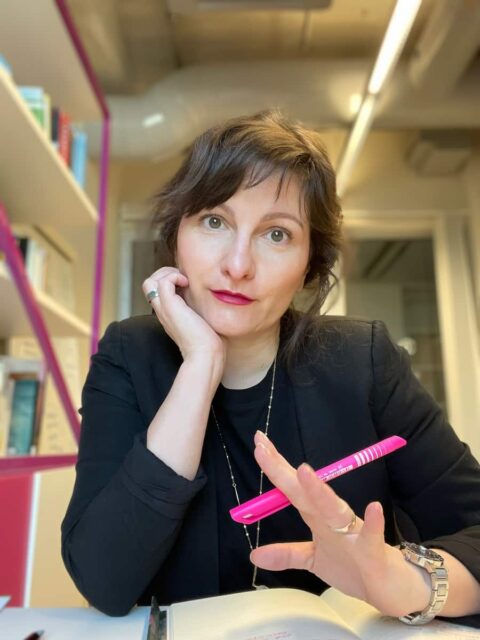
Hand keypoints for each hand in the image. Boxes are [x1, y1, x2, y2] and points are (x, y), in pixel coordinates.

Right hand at [142, 267, 225, 366]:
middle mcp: (162, 311)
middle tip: (184, 280)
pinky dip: (175, 277)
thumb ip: (198, 309)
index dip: (168, 281)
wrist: (205, 354)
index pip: (156, 291)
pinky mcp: (170, 306)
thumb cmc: (209, 342)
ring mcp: (164, 309)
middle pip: (148, 285)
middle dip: (165, 274)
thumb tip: (211, 298)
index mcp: (168, 314)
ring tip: (184, 281)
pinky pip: (163, 282)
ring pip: (149, 282)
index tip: (187, 283)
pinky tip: (188, 284)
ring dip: (167, 275)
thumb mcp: (201, 320)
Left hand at [250, 432, 430, 616]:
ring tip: (304, 471)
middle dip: (283, 470)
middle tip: (262, 446)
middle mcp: (333, 518)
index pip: (292, 488)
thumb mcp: (314, 560)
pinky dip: (373, 524)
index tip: (258, 444)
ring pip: (335, 509)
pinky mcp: (374, 552)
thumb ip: (287, 554)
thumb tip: (254, 554)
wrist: (391, 586)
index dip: (274, 468)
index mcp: (318, 517)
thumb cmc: (354, 565)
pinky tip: (373, 508)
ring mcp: (353, 532)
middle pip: (305, 491)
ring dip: (320, 491)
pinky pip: (373, 538)